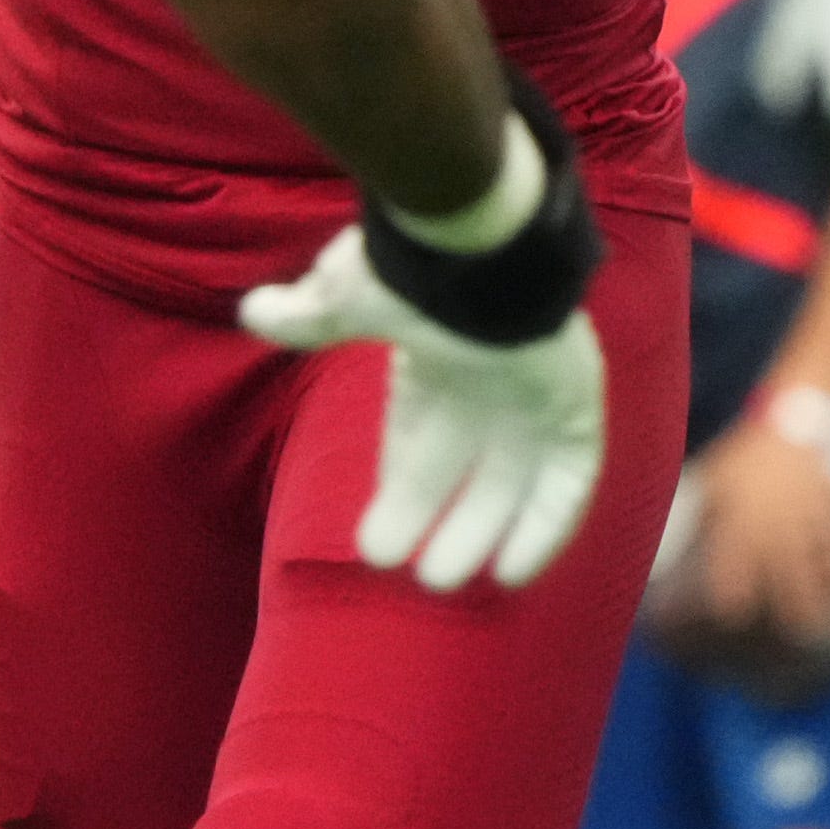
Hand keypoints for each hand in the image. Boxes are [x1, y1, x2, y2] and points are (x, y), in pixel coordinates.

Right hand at [242, 234, 610, 591]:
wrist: (488, 248)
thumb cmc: (417, 276)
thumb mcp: (350, 297)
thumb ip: (310, 316)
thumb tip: (254, 314)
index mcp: (436, 365)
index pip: (417, 439)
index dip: (399, 489)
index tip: (376, 542)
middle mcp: (485, 390)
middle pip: (461, 471)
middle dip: (430, 518)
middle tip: (397, 569)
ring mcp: (534, 402)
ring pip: (512, 484)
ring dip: (483, 531)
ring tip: (445, 580)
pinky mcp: (576, 413)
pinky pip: (567, 485)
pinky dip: (544, 528)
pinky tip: (514, 570)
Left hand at [691, 417, 829, 639]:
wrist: (788, 421)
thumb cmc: (746, 458)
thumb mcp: (718, 478)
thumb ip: (702, 508)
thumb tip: (668, 527)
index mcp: (745, 512)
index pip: (735, 551)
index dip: (732, 580)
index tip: (733, 611)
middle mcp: (779, 516)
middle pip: (788, 563)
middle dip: (794, 596)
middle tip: (801, 631)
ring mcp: (810, 509)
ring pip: (825, 554)